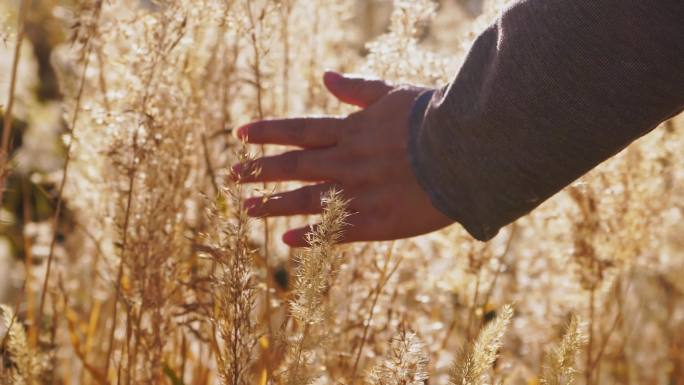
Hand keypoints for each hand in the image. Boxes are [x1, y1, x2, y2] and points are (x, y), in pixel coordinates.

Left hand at [233, 71, 452, 246]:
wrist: (465, 153)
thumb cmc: (433, 119)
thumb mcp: (394, 95)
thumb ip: (358, 90)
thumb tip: (326, 79)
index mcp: (351, 132)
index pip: (298, 132)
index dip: (267, 133)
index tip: (240, 135)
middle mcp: (346, 163)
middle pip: (293, 168)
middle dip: (260, 171)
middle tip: (233, 176)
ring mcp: (358, 194)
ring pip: (305, 201)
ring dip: (274, 205)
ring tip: (248, 209)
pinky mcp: (375, 222)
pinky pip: (335, 231)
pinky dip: (309, 236)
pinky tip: (286, 241)